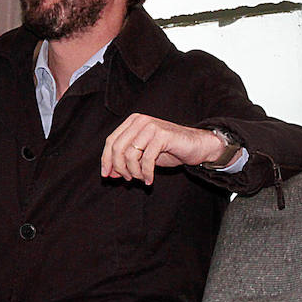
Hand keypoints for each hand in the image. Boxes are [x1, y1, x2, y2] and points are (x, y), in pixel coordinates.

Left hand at [101, 114, 234, 184]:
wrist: (195, 146)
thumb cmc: (169, 150)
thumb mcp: (143, 156)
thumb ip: (126, 161)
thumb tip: (109, 174)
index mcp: (133, 122)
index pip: (111, 141)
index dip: (106, 160)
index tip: (107, 175)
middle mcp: (140, 121)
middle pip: (117, 148)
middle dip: (119, 168)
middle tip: (128, 180)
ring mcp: (151, 126)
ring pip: (130, 154)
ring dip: (134, 172)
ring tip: (142, 179)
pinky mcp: (162, 135)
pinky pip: (146, 159)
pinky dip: (146, 174)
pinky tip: (150, 180)